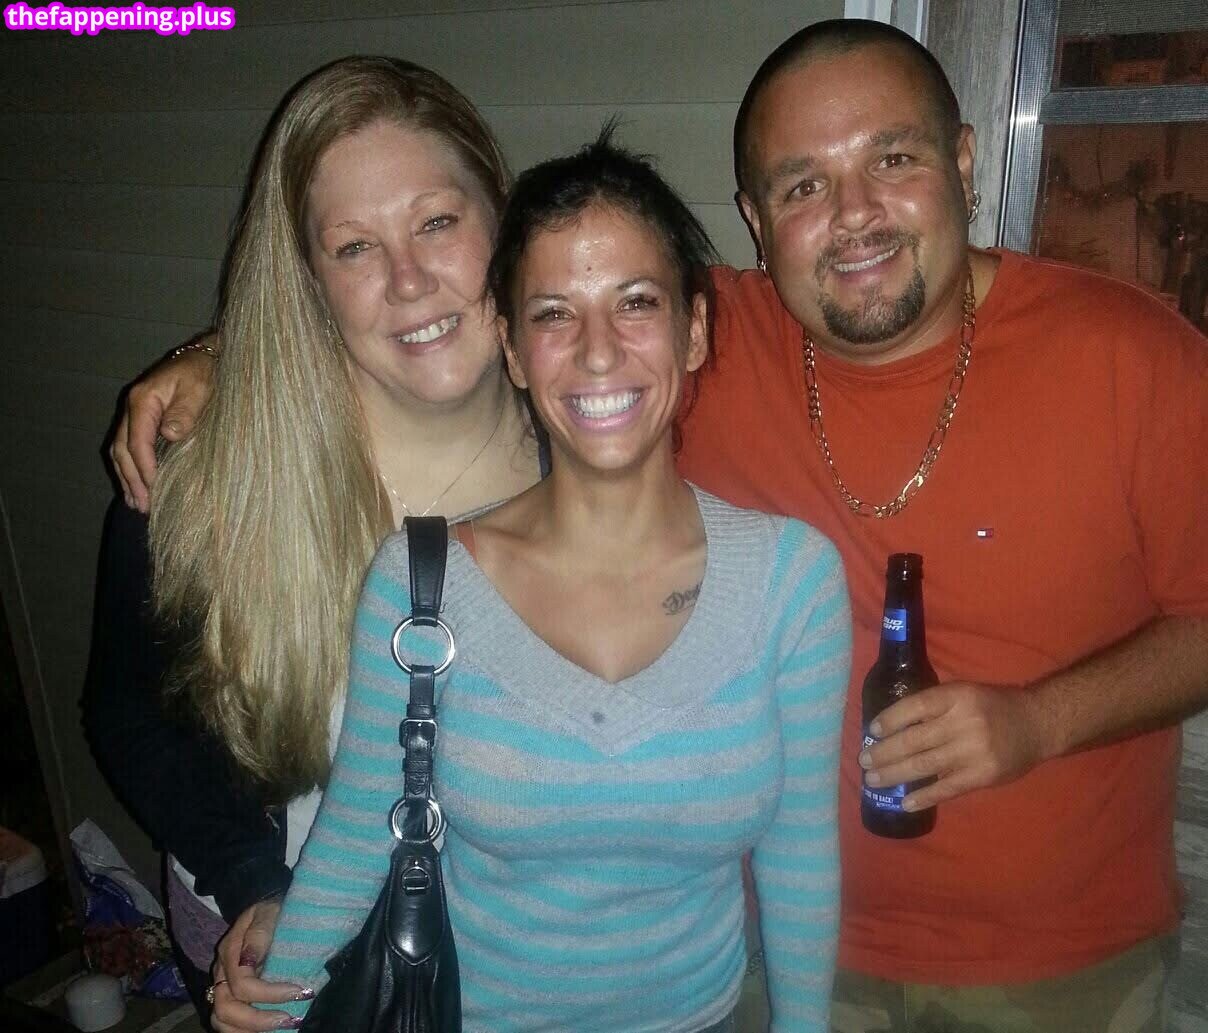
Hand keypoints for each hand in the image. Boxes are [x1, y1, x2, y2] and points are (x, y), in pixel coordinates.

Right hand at [109, 339, 215, 511]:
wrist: (206, 356)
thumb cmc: (205, 372)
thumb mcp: (199, 389)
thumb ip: (185, 412)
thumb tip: (168, 434)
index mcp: (143, 400)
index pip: (138, 442)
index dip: (145, 469)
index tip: (154, 491)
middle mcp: (133, 407)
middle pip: (123, 449)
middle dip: (132, 480)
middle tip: (143, 506)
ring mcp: (135, 413)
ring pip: (121, 450)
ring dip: (127, 478)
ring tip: (135, 504)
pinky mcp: (143, 419)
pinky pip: (129, 447)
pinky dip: (130, 468)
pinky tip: (135, 486)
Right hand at [209, 898, 310, 1032]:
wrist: (270, 908)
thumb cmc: (274, 910)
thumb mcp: (270, 912)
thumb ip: (259, 934)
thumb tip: (249, 960)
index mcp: (230, 951)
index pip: (242, 984)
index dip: (270, 994)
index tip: (300, 992)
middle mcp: (221, 972)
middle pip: (225, 1008)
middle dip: (257, 1020)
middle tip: (289, 1019)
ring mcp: (223, 985)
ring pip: (221, 1020)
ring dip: (250, 1030)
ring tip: (280, 1027)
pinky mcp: (230, 995)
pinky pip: (228, 1022)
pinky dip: (246, 1030)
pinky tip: (269, 1028)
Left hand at [859, 681, 1048, 810]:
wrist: (1038, 724)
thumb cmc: (993, 707)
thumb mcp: (964, 693)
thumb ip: (935, 706)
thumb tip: (891, 725)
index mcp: (957, 697)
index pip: (915, 707)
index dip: (890, 719)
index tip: (872, 730)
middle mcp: (964, 723)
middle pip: (914, 740)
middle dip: (884, 752)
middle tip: (863, 761)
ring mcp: (974, 751)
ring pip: (924, 765)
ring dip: (895, 774)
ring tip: (873, 780)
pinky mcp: (983, 775)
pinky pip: (947, 789)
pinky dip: (924, 797)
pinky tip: (905, 802)